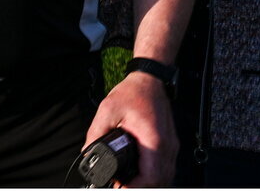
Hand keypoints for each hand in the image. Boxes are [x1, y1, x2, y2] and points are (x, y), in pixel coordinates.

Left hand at [84, 72, 176, 186]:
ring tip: (130, 180)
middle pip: (161, 181)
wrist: (150, 79)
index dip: (135, 186)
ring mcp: (172, 145)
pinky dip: (156, 175)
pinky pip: (168, 167)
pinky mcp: (171, 143)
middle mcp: (167, 146)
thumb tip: (87, 153)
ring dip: (150, 182)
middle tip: (123, 184)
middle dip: (142, 186)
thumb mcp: (108, 110)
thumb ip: (96, 132)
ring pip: (167, 176)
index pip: (151, 177)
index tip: (121, 185)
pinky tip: (141, 173)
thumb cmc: (132, 92)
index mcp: (153, 140)